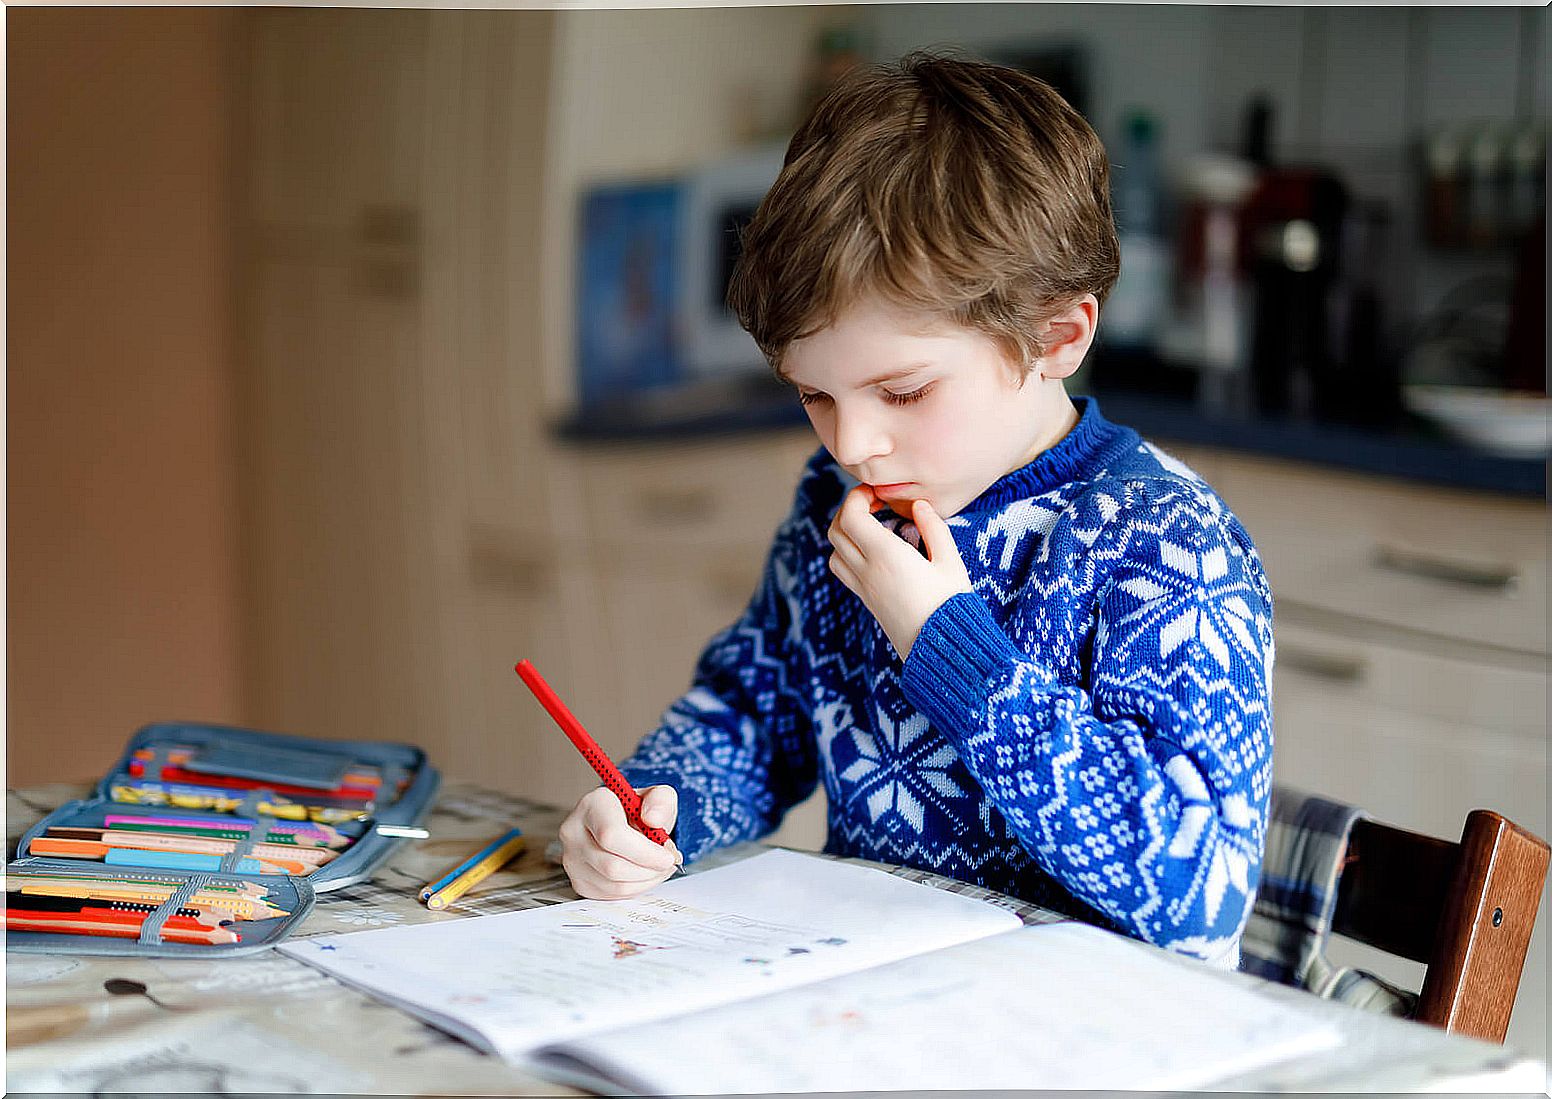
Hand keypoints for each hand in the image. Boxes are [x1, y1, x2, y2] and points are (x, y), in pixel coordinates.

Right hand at [558, 785, 682, 899]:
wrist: (625, 824)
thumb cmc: (639, 811)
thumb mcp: (658, 797)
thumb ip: (661, 802)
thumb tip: (653, 819)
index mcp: (592, 805)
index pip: (611, 835)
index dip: (644, 852)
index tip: (667, 857)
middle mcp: (574, 831)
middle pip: (612, 866)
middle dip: (648, 870)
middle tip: (667, 863)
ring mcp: (572, 859)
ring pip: (614, 884)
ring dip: (645, 881)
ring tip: (657, 867)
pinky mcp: (578, 881)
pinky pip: (611, 895)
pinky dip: (635, 889)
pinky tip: (642, 874)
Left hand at [827, 486, 972, 659]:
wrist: (942, 650)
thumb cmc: (951, 605)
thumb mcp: (951, 562)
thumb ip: (934, 529)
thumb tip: (919, 504)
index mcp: (886, 556)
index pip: (851, 517)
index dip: (857, 497)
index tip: (877, 492)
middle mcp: (867, 571)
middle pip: (836, 531)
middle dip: (849, 510)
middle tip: (874, 504)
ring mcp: (864, 588)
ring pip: (835, 552)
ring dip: (845, 533)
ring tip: (872, 526)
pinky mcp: (867, 601)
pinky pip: (843, 570)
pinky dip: (847, 553)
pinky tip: (873, 551)